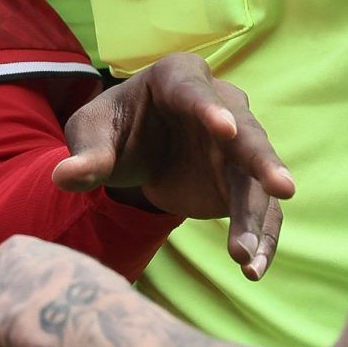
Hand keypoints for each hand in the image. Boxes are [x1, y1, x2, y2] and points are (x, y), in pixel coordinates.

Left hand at [53, 53, 293, 277]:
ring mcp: (238, 145)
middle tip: (283, 188)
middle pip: (246, 134)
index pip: (193, 92)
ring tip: (244, 259)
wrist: (136, 152)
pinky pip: (261, 211)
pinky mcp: (245, 183)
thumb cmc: (113, 129)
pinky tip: (254, 269)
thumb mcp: (90, 135)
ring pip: (255, 182)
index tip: (224, 129)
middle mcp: (221, 105)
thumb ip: (85, 155)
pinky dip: (260, 239)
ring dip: (254, 219)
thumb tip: (64, 177)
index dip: (209, 109)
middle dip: (262, 160)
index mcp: (178, 77)